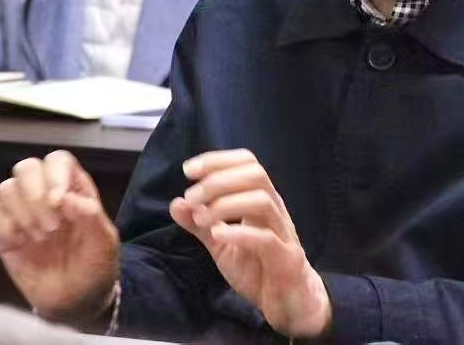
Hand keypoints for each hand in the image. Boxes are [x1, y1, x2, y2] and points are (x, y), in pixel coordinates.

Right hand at [0, 150, 119, 325]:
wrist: (76, 304)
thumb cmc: (95, 268)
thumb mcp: (104, 244)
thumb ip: (90, 216)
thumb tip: (64, 197)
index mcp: (74, 189)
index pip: (58, 160)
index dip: (55, 174)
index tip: (59, 202)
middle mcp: (46, 195)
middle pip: (26, 168)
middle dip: (35, 194)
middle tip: (52, 227)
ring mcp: (23, 214)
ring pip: (6, 188)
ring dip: (23, 213)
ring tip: (41, 239)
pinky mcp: (4, 235)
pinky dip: (3, 226)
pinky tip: (20, 244)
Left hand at [169, 149, 330, 337]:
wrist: (286, 302)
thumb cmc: (257, 267)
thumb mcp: (221, 244)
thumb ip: (200, 224)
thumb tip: (176, 203)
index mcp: (260, 199)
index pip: (246, 163)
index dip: (218, 160)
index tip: (188, 170)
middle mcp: (275, 209)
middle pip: (256, 175)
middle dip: (219, 180)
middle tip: (191, 197)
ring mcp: (282, 232)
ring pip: (262, 201)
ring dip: (226, 204)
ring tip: (201, 218)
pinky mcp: (286, 258)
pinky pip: (266, 238)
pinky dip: (240, 233)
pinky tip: (218, 234)